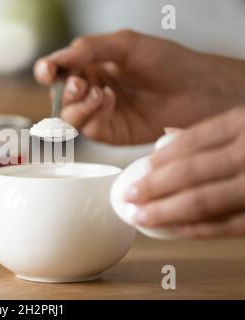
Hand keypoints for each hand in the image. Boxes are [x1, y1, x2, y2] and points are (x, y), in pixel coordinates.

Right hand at [34, 30, 244, 144]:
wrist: (195, 90)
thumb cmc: (166, 62)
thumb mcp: (125, 44)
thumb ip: (89, 48)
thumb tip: (60, 58)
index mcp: (90, 65)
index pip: (58, 70)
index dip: (47, 71)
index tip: (47, 72)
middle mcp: (90, 89)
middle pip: (58, 95)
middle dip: (64, 90)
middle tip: (79, 83)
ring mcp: (97, 112)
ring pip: (67, 115)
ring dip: (78, 104)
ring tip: (101, 93)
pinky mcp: (108, 132)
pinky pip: (87, 127)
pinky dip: (94, 113)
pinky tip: (110, 101)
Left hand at [125, 107, 244, 238]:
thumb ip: (212, 133)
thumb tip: (165, 141)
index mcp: (244, 123)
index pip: (191, 141)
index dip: (159, 160)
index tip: (138, 171)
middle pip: (190, 172)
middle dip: (152, 188)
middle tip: (129, 197)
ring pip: (204, 201)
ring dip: (166, 212)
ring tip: (141, 216)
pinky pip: (228, 225)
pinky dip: (197, 229)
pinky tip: (174, 229)